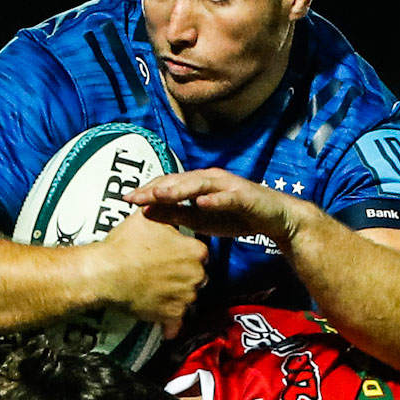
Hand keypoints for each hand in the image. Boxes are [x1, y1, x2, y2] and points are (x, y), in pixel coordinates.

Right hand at [92, 207, 206, 337]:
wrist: (105, 273)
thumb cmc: (125, 245)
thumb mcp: (148, 217)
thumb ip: (167, 212)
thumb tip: (171, 203)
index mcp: (195, 251)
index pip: (200, 253)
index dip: (185, 254)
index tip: (173, 255)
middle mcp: (196, 275)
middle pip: (197, 276)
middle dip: (183, 275)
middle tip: (162, 272)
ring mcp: (185, 297)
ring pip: (188, 297)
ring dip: (176, 295)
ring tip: (155, 288)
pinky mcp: (172, 315)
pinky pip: (177, 322)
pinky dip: (171, 322)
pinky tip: (164, 319)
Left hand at [130, 169, 312, 243]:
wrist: (273, 219)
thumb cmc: (235, 217)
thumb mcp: (200, 221)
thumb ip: (175, 215)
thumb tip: (146, 211)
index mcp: (197, 184)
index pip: (167, 184)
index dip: (147, 190)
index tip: (125, 199)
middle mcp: (210, 179)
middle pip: (178, 180)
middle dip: (155, 188)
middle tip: (133, 196)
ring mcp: (228, 186)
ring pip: (199, 185)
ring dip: (179, 189)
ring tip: (160, 195)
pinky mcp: (244, 196)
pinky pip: (227, 197)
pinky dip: (214, 199)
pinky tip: (201, 203)